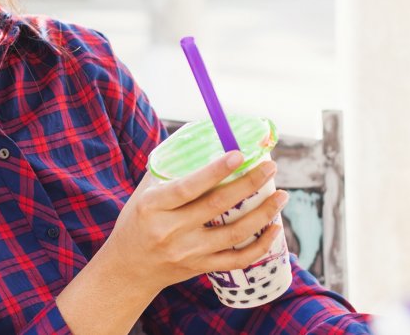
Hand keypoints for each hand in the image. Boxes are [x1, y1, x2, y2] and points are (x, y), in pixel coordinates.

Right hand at [102, 150, 287, 295]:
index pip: (188, 187)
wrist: (128, 269)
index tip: (238, 154)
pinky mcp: (199, 267)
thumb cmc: (136, 222)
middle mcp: (169, 230)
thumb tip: (200, 140)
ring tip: (281, 196)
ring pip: (233, 234)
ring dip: (262, 214)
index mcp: (152, 206)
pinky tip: (274, 229)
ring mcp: (187, 252)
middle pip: (216, 206)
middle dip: (248, 184)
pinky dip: (259, 246)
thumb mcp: (143, 194)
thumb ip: (168, 171)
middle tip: (270, 167)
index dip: (214, 171)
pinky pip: (236, 259)